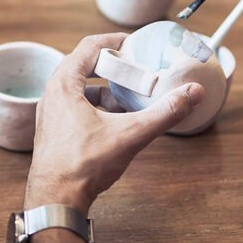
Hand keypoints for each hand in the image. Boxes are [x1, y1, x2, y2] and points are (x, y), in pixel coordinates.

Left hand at [25, 34, 204, 212]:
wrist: (56, 201)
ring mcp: (50, 113)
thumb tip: (192, 93)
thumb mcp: (131, 134)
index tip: (136, 45)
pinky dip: (98, 108)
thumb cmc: (84, 165)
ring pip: (82, 89)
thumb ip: (164, 112)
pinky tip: (117, 123)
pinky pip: (77, 106)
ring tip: (132, 101)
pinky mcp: (54, 130)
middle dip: (116, 69)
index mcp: (64, 84)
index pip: (89, 46)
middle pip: (85, 66)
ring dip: (108, 91)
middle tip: (139, 72)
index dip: (115, 41)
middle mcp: (52, 93)